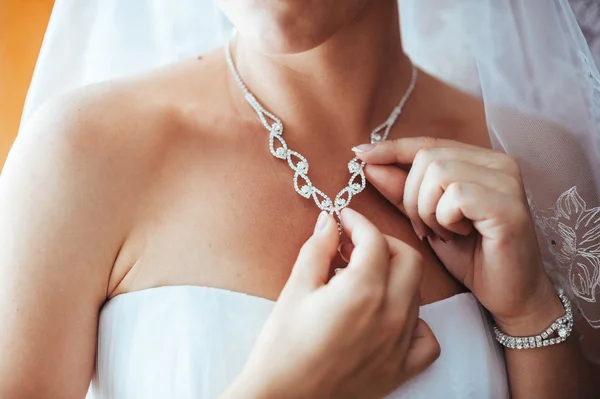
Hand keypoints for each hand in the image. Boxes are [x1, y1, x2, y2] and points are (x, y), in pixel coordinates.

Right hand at [224, 209, 439, 398]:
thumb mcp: (295, 291)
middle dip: (384, 243)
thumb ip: (317, 251)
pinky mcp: (400, 369)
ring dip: (394, 276)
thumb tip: (328, 222)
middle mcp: (390, 314)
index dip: (357, 221)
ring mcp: (400, 344)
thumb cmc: (282, 347)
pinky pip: (426, 338)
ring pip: (416, 292)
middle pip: (408, 259)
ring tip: (362, 279)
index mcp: (362, 291)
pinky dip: (414, 321)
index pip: (375, 239)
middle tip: (354, 245)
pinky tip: (390, 318)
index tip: (343, 219)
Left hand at [353, 137, 561, 332]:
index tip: (360, 154)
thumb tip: (369, 163)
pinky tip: (458, 235)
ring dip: (428, 209)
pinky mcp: (509, 205)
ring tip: (444, 232)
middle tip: (426, 227)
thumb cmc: (471, 256)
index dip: (392, 148)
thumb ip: (401, 191)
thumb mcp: (426, 219)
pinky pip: (456, 195)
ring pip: (438, 173)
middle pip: (427, 157)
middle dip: (412, 196)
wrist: (510, 295)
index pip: (427, 143)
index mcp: (480, 160)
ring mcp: (507, 181)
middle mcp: (498, 163)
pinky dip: (445, 219)